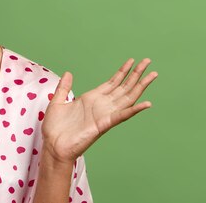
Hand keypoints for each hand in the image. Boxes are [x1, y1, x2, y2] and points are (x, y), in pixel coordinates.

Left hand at [41, 58, 156, 163]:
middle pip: (124, 87)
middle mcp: (101, 105)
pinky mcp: (103, 124)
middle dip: (136, 74)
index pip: (112, 82)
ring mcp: (104, 114)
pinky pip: (121, 116)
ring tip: (153, 75)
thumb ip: (64, 88)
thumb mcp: (58, 102)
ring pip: (127, 98)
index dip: (123, 71)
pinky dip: (134, 110)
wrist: (52, 145)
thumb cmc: (55, 128)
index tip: (132, 60)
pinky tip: (146, 103)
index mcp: (92, 99)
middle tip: (147, 61)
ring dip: (140, 86)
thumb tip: (69, 73)